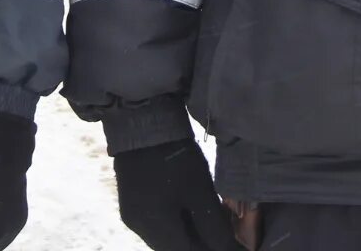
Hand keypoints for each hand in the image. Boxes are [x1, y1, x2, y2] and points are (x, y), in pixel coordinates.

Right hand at [113, 140, 244, 250]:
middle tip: (221, 231)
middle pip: (174, 248)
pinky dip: (174, 224)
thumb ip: (214, 228)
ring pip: (165, 238)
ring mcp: (132, 216)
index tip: (230, 242)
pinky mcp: (130, 204)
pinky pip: (156, 225)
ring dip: (187, 235)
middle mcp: (139, 228)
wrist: (144, 123)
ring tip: (208, 220)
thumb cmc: (176, 158)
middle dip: (199, 244)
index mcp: (155, 228)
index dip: (211, 250)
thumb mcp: (200, 192)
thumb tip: (227, 250)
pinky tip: (189, 210)